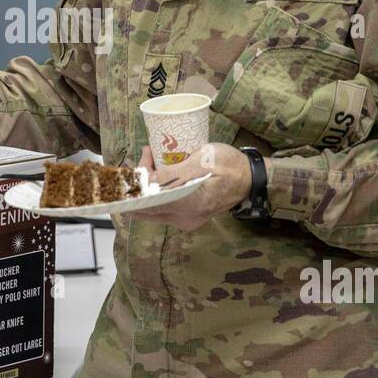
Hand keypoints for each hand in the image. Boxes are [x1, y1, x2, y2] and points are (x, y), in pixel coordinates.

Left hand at [132, 142, 251, 230]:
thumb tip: (145, 180)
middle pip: (146, 206)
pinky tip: (157, 170)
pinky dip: (154, 189)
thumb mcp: (202, 160)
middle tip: (139, 157)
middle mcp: (184, 218)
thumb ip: (173, 172)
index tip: (126, 168)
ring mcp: (185, 220)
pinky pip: (161, 206)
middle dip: (136, 182)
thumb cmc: (230, 165)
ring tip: (149, 157)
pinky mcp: (186, 216)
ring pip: (152, 206)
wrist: (250, 178)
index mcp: (189, 205)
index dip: (131, 188)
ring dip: (145, 184)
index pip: (148, 203)